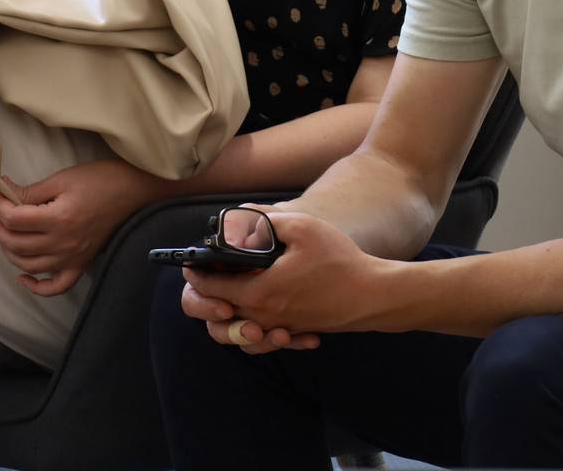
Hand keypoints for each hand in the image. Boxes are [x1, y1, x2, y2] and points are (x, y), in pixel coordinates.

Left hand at [0, 159, 160, 295]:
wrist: (135, 191)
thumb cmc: (102, 179)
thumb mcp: (63, 179)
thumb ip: (32, 191)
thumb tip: (4, 193)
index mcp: (58, 219)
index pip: (14, 219)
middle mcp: (63, 243)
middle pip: (15, 244)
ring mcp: (72, 257)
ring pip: (28, 265)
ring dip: (8, 251)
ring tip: (4, 233)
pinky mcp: (81, 263)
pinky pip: (56, 286)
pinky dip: (36, 287)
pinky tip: (22, 276)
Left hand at [180, 211, 386, 354]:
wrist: (373, 295)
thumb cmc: (340, 261)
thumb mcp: (302, 228)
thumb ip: (265, 223)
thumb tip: (237, 222)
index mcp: (259, 293)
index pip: (211, 289)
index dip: (196, 275)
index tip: (190, 263)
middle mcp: (264, 317)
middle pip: (218, 317)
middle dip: (206, 299)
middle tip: (208, 279)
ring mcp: (280, 328)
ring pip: (238, 333)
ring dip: (228, 318)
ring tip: (230, 297)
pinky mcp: (294, 332)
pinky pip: (263, 340)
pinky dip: (256, 331)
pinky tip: (265, 314)